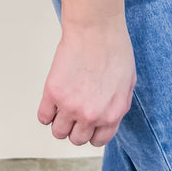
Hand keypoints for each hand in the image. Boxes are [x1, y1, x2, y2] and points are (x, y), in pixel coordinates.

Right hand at [38, 20, 135, 147]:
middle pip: (76, 139)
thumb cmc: (114, 48)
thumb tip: (108, 116)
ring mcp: (70, 106)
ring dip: (59, 122)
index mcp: (112, 114)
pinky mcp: (53, 93)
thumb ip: (118, 105)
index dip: (91, 132)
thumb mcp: (128, 83)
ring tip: (62, 107)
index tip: (87, 124)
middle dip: (75, 127)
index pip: (97, 141)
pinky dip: (46, 113)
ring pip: (58, 132)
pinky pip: (43, 117)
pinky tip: (52, 101)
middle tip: (74, 112)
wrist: (95, 29)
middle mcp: (91, 115)